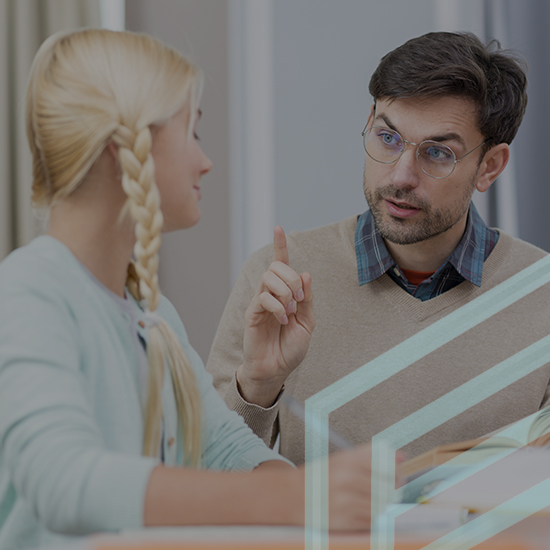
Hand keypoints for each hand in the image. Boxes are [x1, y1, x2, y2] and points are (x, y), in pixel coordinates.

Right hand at [239, 226, 314, 406]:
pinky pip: (263, 297)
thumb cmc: (290, 347)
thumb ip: (307, 298)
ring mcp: (260, 302)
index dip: (280, 245)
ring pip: (268, 277)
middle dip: (291, 277)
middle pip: (276, 266)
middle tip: (299, 299)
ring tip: (290, 310)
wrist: (276, 368)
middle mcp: (270, 293)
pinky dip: (278, 306)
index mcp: (285, 293)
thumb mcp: (307, 322)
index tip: (279, 228)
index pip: (280, 264)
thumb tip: (305, 273)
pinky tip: (282, 319)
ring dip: (285, 290)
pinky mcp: (252, 313)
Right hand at [326, 444, 404, 530]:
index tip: (397, 474)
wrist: (294, 496)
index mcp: (349, 460)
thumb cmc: (323, 476)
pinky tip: (360, 510)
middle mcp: (347, 479)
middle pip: (388, 487)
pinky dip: (371, 517)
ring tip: (371, 499)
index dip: (396, 471)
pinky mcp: (344, 521)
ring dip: (381, 504)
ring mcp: (345, 502)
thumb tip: (402, 456)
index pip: (387, 466)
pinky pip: (370, 521)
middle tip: (388, 489)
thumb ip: (373, 455)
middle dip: (393, 490)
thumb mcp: (344, 459)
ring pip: (381, 506)